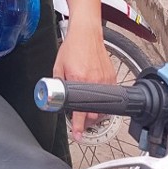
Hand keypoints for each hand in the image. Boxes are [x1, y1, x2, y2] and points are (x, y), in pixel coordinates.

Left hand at [54, 23, 114, 138]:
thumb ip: (58, 83)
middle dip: (86, 122)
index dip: (78, 126)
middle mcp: (94, 81)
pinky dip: (105, 102)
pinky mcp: (112, 77)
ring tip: (88, 113)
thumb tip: (55, 97)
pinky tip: (97, 100)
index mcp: (78, 79)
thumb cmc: (72, 47)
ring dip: (96, 114)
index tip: (77, 135)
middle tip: (80, 123)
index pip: (80, 111)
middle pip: (94, 114)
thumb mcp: (58, 66)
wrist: (86, 33)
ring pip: (104, 107)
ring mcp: (105, 80)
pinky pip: (111, 96)